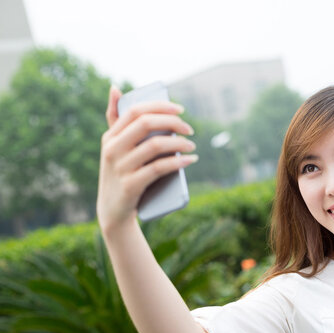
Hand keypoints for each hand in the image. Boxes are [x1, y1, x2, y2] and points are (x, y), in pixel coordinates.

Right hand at [96, 85, 196, 231]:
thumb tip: (115, 87)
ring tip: (192, 145)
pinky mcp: (131, 185)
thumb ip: (115, 119)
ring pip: (155, 145)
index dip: (161, 106)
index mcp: (110, 136)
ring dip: (179, 143)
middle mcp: (112, 149)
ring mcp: (120, 167)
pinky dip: (178, 162)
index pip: (136, 111)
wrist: (113, 211)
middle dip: (173, 122)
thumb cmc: (120, 173)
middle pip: (146, 124)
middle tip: (190, 130)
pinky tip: (190, 160)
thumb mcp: (114, 146)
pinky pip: (159, 168)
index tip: (181, 110)